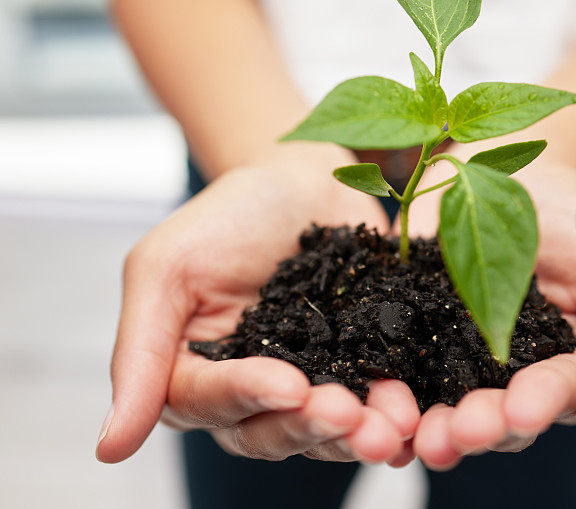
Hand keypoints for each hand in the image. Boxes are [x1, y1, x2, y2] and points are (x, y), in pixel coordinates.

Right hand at [96, 157, 419, 464]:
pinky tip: (415, 414)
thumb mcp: (166, 268)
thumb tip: (109, 449)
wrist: (300, 177)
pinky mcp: (361, 364)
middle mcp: (253, 391)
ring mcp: (312, 381)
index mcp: (196, 372)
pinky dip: (393, 409)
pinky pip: (375, 398)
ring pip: (327, 429)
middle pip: (274, 432)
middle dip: (313, 426)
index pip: (214, 402)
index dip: (250, 397)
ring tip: (393, 424)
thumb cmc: (225, 214)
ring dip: (359, 433)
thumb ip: (140, 355)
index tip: (291, 385)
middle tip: (352, 415)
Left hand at [406, 161, 575, 468]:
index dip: (537, 407)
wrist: (513, 169)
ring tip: (416, 434)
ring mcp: (452, 352)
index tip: (519, 413)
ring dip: (428, 424)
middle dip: (477, 426)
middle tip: (458, 433)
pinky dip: (384, 383)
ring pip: (442, 402)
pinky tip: (374, 398)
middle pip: (494, 415)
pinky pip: (393, 359)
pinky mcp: (409, 326)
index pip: (554, 395)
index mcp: (563, 368)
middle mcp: (506, 375)